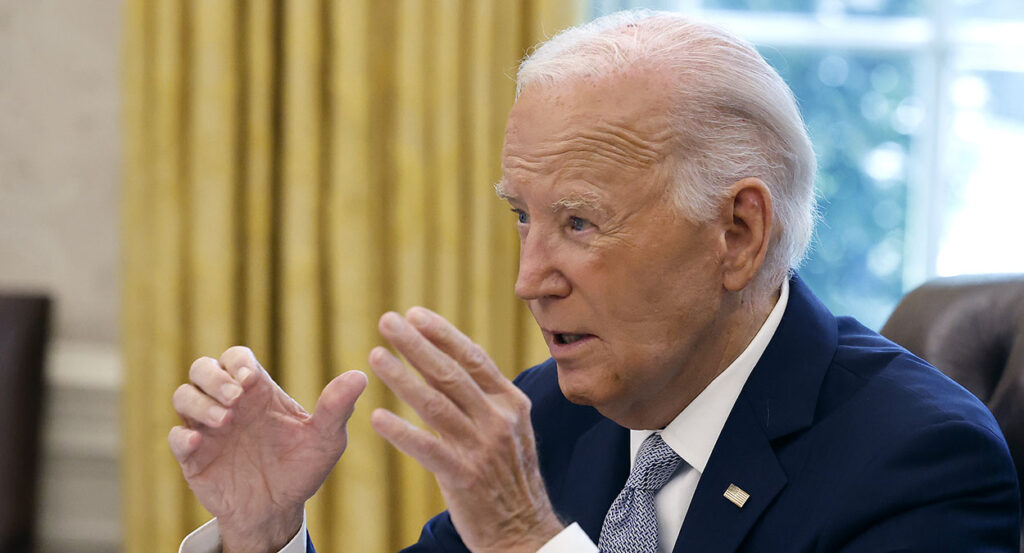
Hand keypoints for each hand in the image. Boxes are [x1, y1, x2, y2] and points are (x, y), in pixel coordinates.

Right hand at [168, 346, 366, 552]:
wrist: (279, 510)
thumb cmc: (302, 468)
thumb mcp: (325, 439)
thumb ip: (337, 407)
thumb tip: (360, 375)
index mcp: (258, 392)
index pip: (236, 357)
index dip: (237, 362)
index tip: (250, 379)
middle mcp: (229, 404)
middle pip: (202, 368)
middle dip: (214, 377)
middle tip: (236, 398)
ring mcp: (208, 428)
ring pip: (183, 396)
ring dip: (199, 402)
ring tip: (226, 421)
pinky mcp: (193, 456)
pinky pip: (174, 436)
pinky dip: (181, 435)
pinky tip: (197, 441)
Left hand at [370, 308, 563, 552]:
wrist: (524, 531)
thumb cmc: (509, 476)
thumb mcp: (507, 428)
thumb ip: (480, 396)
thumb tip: (443, 360)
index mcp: (511, 402)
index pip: (473, 358)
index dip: (442, 334)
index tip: (414, 313)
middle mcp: (499, 420)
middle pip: (451, 373)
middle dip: (417, 344)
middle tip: (387, 322)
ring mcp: (483, 448)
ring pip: (436, 404)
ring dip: (403, 378)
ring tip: (376, 356)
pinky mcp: (464, 477)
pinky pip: (427, 448)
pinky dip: (401, 432)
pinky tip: (378, 418)